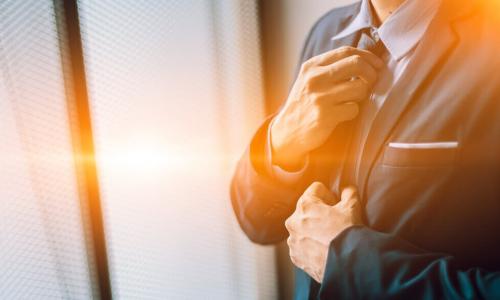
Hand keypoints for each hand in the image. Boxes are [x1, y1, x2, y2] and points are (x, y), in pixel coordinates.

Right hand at [271, 46, 382, 167]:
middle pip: (357, 64)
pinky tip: (342, 113)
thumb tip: (364, 60)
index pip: (346, 51)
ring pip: (359, 87)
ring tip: (352, 100)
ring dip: (362, 95)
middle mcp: (315, 78)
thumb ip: (329, 68)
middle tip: (371, 82)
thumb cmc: (304, 104)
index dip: (367, 56)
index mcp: (312, 66)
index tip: (376, 65)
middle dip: (371, 73)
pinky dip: (353, 111)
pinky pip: (354, 109)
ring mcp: (321, 97)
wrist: (287, 130)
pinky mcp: (326, 115)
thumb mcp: (309, 79)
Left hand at [285, 182, 362, 282]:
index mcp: (305, 205)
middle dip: (319, 213)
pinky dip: (310, 246)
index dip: (329, 195)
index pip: (316, 189)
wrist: (348, 264)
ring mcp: (293, 240)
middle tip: (334, 222)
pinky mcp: (295, 256)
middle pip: (307, 209)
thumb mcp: (352, 207)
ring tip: (329, 237)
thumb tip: (347, 189)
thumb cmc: (348, 234)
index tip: (336, 204)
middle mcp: (293, 222)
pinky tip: (323, 249)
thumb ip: (348, 193)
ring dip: (313, 230)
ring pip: (303, 228)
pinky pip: (301, 245)